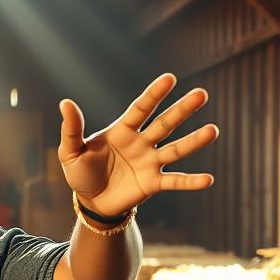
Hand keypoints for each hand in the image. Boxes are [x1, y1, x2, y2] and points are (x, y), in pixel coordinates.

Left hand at [58, 72, 218, 216]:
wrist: (90, 201)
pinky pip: (174, 182)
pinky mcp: (153, 184)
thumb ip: (72, 129)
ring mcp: (150, 163)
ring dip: (194, 141)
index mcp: (123, 131)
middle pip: (165, 124)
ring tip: (213, 131)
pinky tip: (209, 180)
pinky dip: (191, 182)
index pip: (141, 109)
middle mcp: (141, 143)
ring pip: (175, 149)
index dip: (154, 94)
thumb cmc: (81, 172)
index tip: (170, 78)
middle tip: (202, 94)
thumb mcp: (70, 151)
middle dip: (182, 110)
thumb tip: (65, 103)